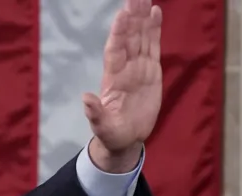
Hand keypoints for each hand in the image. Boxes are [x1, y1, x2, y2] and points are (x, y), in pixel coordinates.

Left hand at [83, 0, 162, 169]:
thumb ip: (95, 114)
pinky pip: (153, 45)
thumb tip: (85, 99)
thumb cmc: (112, 133)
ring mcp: (138, 67)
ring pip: (140, 37)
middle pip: (128, 37)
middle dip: (131, 17)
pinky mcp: (151, 70)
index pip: (116, 51)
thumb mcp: (103, 127)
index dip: (119, 34)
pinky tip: (155, 11)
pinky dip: (154, 29)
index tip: (122, 15)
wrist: (126, 137)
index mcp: (113, 78)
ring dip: (142, 17)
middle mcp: (125, 68)